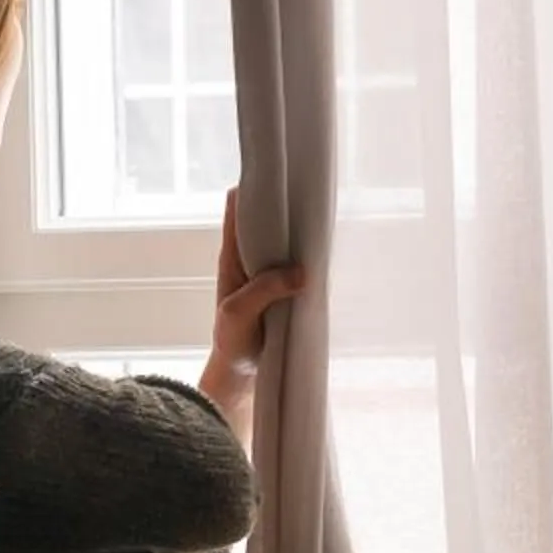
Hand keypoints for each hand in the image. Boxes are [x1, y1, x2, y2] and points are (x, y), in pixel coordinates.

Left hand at [200, 189, 305, 425]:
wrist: (240, 377)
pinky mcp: (283, 289)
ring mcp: (267, 273)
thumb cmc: (231, 342)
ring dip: (298, 232)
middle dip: (283, 205)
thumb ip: (263, 291)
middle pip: (264, 218)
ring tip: (319, 219)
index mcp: (230, 256)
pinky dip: (307, 256)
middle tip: (308, 194)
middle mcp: (248, 259)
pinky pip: (296, 264)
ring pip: (283, 240)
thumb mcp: (238, 314)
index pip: (235, 207)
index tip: (274, 174)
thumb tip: (301, 271)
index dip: (251, 186)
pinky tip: (322, 254)